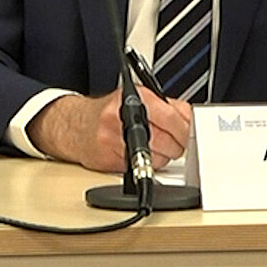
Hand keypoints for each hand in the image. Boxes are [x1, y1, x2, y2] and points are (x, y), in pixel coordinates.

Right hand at [30, 89, 191, 172]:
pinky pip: (141, 168)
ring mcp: (114, 139)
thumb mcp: (137, 98)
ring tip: (153, 147)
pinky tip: (137, 154)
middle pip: (167, 141)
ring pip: (157, 158)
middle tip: (176, 144)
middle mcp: (121, 117)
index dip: (186, 129)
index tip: (191, 134)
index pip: (172, 117)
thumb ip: (167, 106)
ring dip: (162, 157)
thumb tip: (191, 119)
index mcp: (134, 98)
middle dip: (177, 146)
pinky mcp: (109, 160)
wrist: (75, 126)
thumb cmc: (109, 113)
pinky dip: (145, 165)